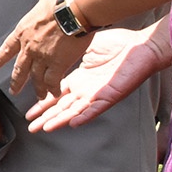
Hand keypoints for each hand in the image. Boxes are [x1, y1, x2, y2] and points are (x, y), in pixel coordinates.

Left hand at [0, 0, 82, 98]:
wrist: (73, 8)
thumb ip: (42, 2)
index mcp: (23, 31)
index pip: (7, 48)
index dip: (1, 58)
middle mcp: (29, 46)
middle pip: (20, 68)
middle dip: (16, 81)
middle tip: (13, 90)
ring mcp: (42, 57)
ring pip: (36, 78)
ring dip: (37, 88)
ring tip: (38, 96)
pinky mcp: (58, 63)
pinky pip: (52, 80)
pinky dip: (53, 88)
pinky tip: (54, 93)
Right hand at [27, 24, 171, 132]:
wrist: (141, 46)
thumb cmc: (119, 43)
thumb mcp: (87, 46)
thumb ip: (70, 54)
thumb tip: (53, 51)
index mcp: (79, 78)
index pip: (56, 94)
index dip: (42, 103)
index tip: (29, 111)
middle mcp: (85, 89)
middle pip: (61, 107)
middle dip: (45, 117)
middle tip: (31, 128)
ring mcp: (97, 94)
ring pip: (74, 111)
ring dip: (59, 120)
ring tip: (45, 128)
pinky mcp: (110, 96)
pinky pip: (96, 109)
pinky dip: (85, 117)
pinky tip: (74, 123)